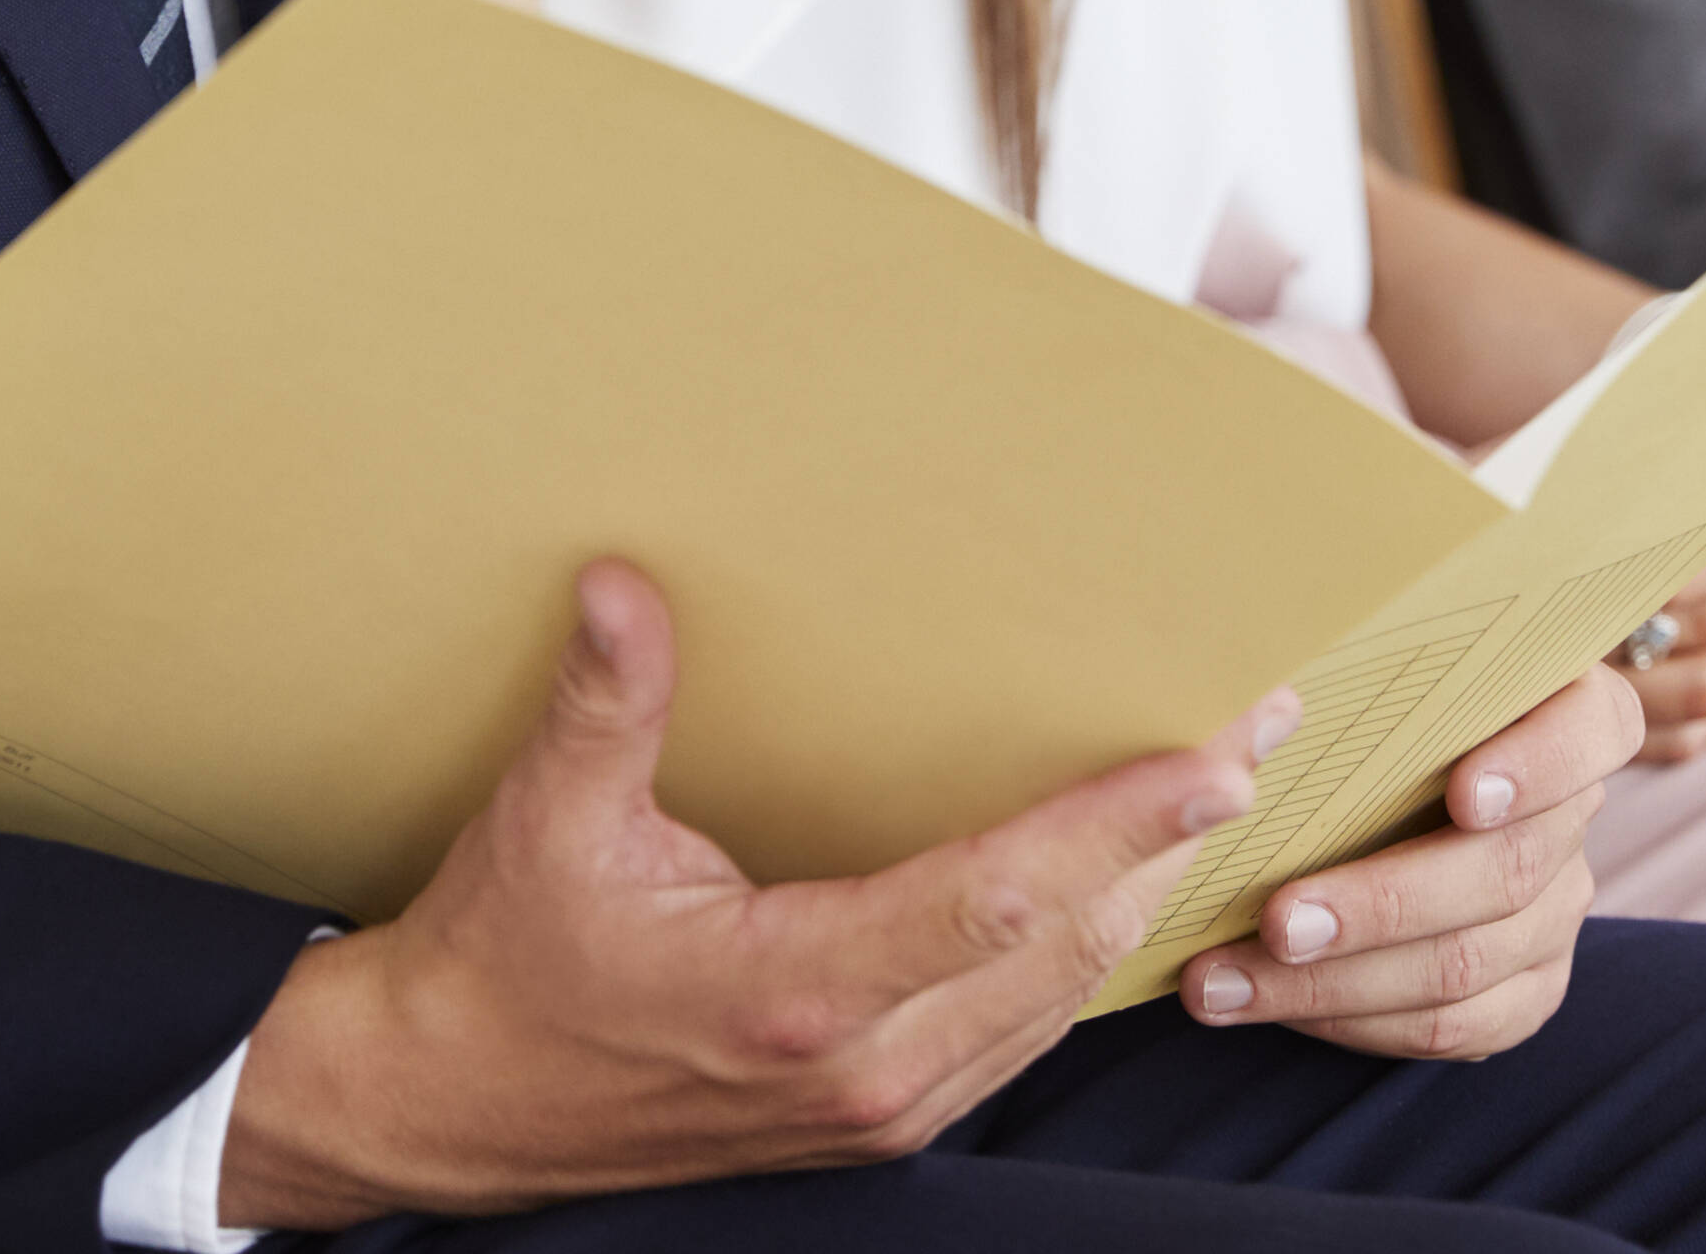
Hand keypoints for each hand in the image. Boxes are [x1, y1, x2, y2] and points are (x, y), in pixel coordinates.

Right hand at [218, 563, 1284, 1227]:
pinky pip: (1014, 1034)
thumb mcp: (546, 824)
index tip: (1210, 754)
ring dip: (1139, 898)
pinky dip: (1079, 956)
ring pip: (1054, 999)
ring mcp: (874, 1109)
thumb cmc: (501, 964)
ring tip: (1213, 796)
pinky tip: (1118, 889)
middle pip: (1063, 945)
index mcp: (795, 991)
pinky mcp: (871, 1121)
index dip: (1116, 823)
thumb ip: (604, 704)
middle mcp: (860, 1067)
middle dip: (1166, 840)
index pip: (999, 895)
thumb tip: (622, 583)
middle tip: (1257, 732)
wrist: (447, 1107)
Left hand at [1178, 663, 1635, 1058]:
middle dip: (1383, 904)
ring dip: (1339, 981)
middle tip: (1278, 921)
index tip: (1463, 792)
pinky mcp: (1531, 986)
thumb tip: (1265, 698)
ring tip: (1227, 981)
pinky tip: (1277, 1006)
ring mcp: (1559, 907)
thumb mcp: (1372, 667)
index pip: (1594, 730)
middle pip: (1509, 870)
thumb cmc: (1363, 701)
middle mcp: (1573, 812)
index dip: (1539, 764)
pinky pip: (1461, 1027)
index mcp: (1565, 709)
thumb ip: (1358, 671)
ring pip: (1471, 963)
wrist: (1368, 778)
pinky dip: (1360, 1022)